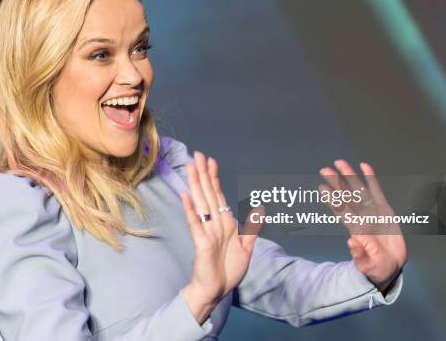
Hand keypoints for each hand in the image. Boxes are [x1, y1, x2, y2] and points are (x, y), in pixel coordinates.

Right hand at [181, 151, 260, 323]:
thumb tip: (259, 210)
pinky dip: (191, 208)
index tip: (211, 161)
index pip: (218, 195)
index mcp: (225, 223)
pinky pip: (195, 222)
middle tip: (198, 154)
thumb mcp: (246, 249)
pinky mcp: (201, 242)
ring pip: (201, 202)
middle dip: (203, 174)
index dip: (214, 178)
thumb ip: (251, 230)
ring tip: (191, 167)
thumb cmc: (228, 271)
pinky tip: (186, 195)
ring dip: (196, 184)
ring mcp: (206, 231)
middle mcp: (214, 223)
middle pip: (208, 193)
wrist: (216, 291)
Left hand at [319, 160, 406, 293]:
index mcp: (356, 229)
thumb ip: (360, 255)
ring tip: (340, 163)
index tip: (321, 188)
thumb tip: (352, 242)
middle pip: (346, 196)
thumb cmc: (376, 268)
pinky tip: (364, 166)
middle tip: (324, 169)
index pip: (341, 211)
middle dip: (336, 182)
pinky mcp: (384, 210)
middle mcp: (361, 217)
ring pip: (359, 190)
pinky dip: (371, 178)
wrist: (390, 267)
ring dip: (350, 176)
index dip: (332, 200)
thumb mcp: (368, 265)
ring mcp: (372, 212)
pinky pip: (377, 191)